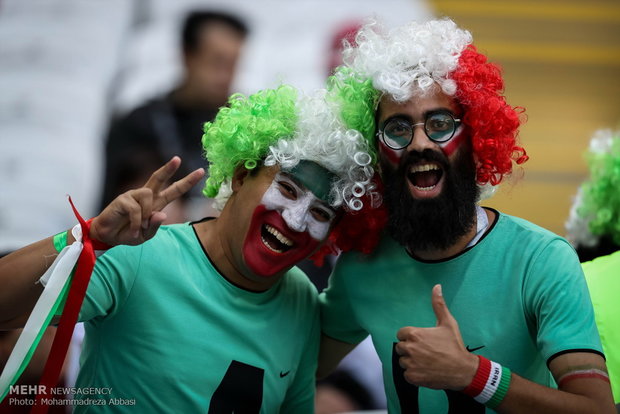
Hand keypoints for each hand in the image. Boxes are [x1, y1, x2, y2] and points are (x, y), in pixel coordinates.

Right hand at [89, 156, 204, 246]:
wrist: (108, 237)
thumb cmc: (128, 233)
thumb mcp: (147, 235)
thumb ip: (155, 226)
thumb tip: (161, 214)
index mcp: (156, 203)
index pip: (174, 190)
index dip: (187, 181)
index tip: (201, 172)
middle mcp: (146, 196)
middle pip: (159, 178)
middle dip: (169, 168)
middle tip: (178, 159)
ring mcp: (133, 196)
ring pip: (148, 195)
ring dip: (146, 214)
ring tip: (140, 227)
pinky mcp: (122, 199)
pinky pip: (136, 209)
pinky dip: (137, 223)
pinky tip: (133, 230)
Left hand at [395, 284, 477, 389]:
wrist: (463, 370)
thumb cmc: (455, 346)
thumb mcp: (448, 323)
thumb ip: (438, 304)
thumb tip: (437, 286)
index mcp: (414, 334)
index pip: (401, 334)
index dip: (411, 337)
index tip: (422, 341)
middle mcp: (409, 348)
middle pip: (400, 347)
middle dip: (410, 349)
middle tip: (426, 352)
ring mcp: (410, 363)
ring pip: (403, 361)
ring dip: (411, 362)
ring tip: (427, 362)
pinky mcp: (412, 377)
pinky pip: (406, 374)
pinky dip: (414, 374)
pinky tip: (426, 371)